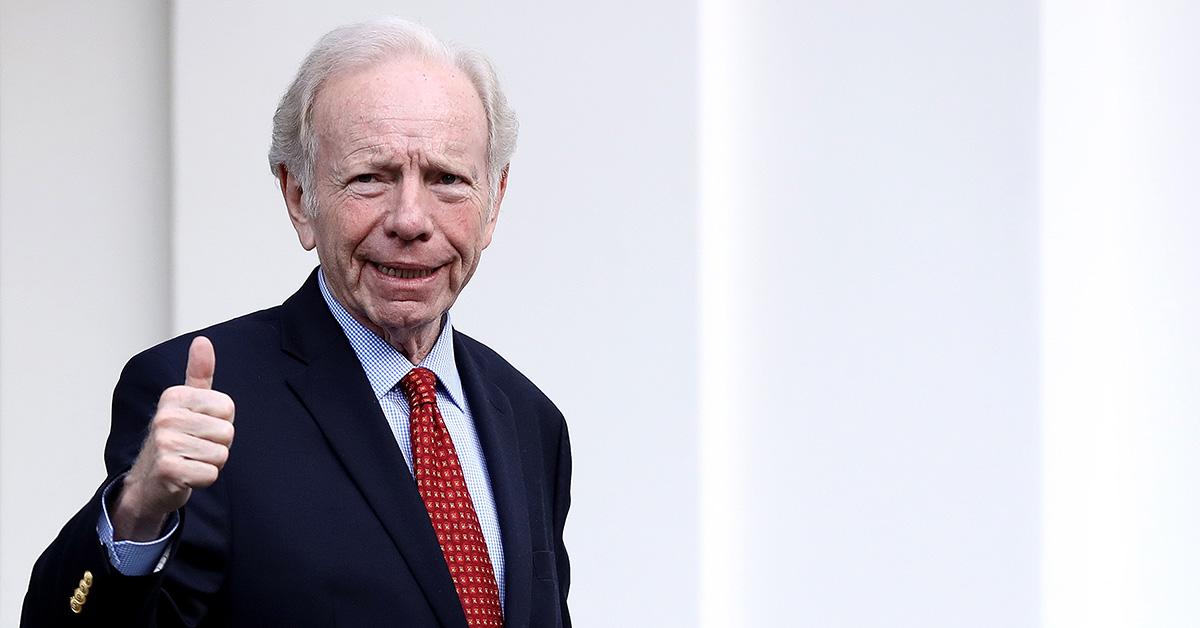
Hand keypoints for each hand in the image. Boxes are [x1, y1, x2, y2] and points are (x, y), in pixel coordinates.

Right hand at [112, 336, 235, 540]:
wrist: (149, 483)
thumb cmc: (176, 440)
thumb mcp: (187, 404)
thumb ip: (199, 374)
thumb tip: (203, 341)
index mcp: (174, 396)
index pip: (228, 408)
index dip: (221, 423)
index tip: (199, 428)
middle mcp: (165, 416)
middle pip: (227, 432)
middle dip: (217, 446)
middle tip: (194, 448)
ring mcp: (164, 443)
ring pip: (221, 454)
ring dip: (210, 463)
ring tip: (189, 461)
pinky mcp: (168, 469)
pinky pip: (211, 474)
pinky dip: (203, 480)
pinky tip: (185, 476)